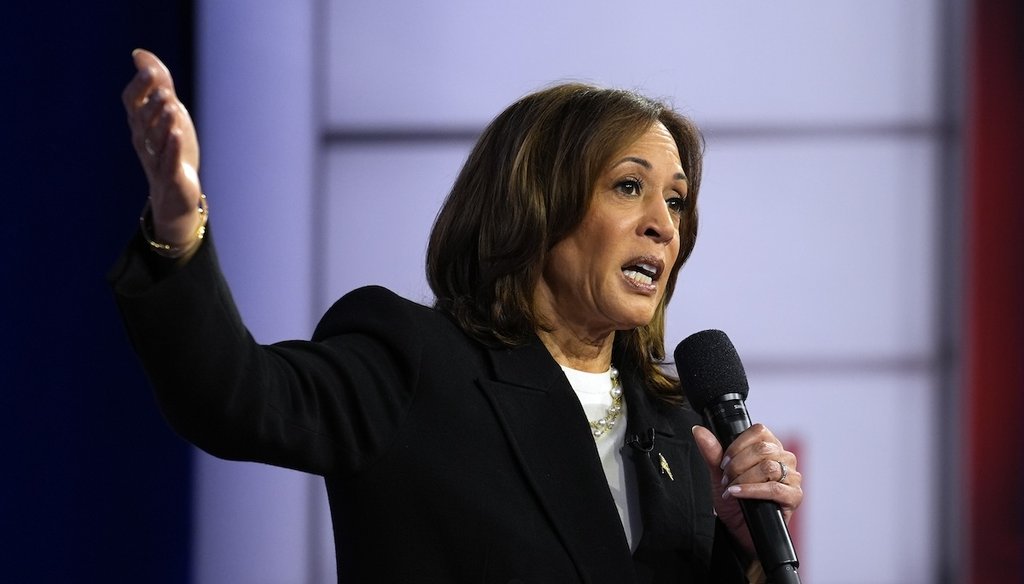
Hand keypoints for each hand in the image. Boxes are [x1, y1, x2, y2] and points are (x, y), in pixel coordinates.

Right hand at [121, 49, 202, 247]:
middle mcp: (143, 140)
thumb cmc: (171, 150)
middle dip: (153, 103)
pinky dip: (171, 147)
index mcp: (140, 124)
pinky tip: (176, 134)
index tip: (151, 70)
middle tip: (164, 89)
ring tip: (172, 106)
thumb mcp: (168, 114)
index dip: (140, 86)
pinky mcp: (170, 176)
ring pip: (155, 139)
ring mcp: (155, 159)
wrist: (176, 194)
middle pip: (142, 119)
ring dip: (162, 122)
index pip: (132, 102)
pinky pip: (168, 160)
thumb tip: (140, 54)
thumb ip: (158, 85)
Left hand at [691, 423, 802, 560]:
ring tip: (731, 488)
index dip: (737, 445)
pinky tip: (737, 494)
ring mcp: (792, 477)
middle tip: (725, 478)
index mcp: (769, 447)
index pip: (759, 431)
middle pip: (763, 449)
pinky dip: (752, 490)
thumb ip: (712, 452)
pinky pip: (775, 488)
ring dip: (744, 478)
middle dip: (738, 464)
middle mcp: (784, 459)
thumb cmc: (734, 500)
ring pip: (769, 467)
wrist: (739, 529)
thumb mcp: (719, 474)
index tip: (723, 461)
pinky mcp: (794, 497)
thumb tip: (699, 431)